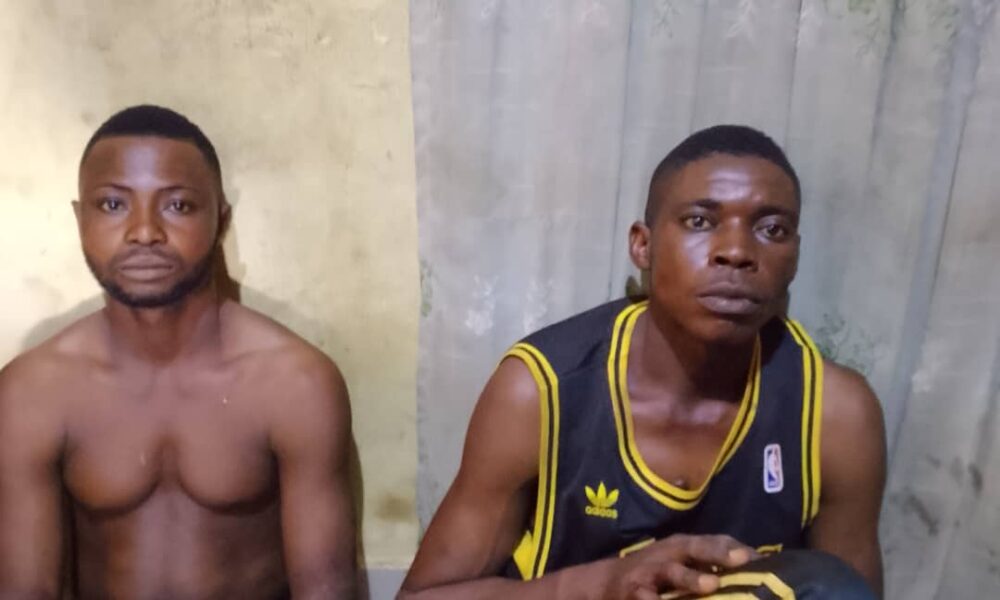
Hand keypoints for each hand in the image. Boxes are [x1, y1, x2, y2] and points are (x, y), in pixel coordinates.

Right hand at [600, 534, 756, 599]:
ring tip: (711, 584)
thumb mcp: (679, 562)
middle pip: (694, 548)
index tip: (761, 559)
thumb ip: (706, 564)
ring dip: (691, 578)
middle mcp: (668, 553)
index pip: (714, 540)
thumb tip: (751, 571)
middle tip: (741, 559)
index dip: (736, 548)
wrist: (607, 582)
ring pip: (673, 572)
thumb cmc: (654, 572)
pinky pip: (649, 598)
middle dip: (718, 552)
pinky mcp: (634, 591)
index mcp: (682, 546)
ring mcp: (650, 572)